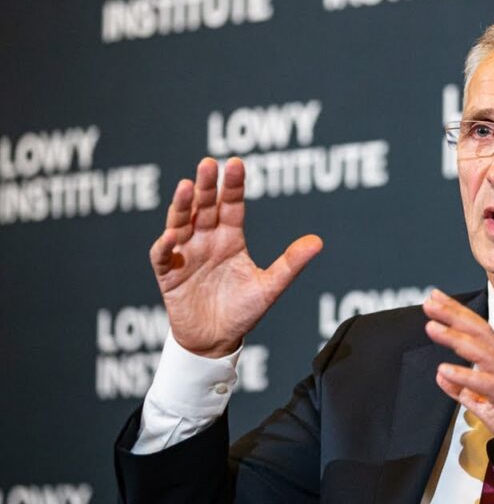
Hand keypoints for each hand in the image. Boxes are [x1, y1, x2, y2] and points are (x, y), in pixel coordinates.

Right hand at [150, 157, 322, 357]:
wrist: (216, 340)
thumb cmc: (243, 311)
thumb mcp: (270, 287)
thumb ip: (291, 263)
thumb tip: (319, 241)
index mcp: (231, 239)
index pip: (231, 205)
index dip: (232, 186)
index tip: (236, 164)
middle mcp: (206, 240)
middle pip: (204, 207)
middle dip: (205, 186)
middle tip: (208, 164)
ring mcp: (186, 254)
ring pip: (181, 223)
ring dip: (182, 206)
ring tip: (186, 187)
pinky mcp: (169, 274)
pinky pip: (163, 256)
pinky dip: (165, 245)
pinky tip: (172, 236)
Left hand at [423, 290, 493, 482]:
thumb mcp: (487, 409)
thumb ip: (464, 391)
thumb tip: (441, 374)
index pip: (480, 333)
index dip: (458, 314)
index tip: (436, 299)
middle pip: (482, 334)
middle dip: (455, 315)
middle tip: (430, 302)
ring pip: (485, 353)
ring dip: (457, 338)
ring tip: (432, 327)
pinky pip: (489, 385)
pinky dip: (467, 376)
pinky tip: (445, 369)